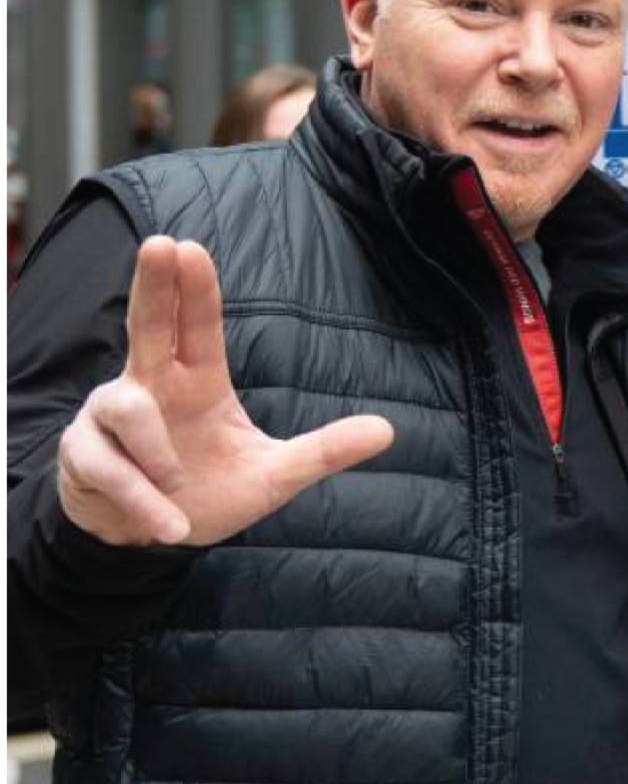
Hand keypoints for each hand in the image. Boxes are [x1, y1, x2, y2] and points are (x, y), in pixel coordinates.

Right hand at [56, 236, 394, 547]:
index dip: (194, 289)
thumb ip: (324, 452)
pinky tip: (168, 525)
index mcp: (196, 381)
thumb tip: (388, 431)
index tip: (190, 247)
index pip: (196, 326)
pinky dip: (143, 499)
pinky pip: (111, 468)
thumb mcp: (274, 475)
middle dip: (151, 285)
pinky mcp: (84, 456)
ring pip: (127, 408)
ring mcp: (110, 418)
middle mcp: (149, 386)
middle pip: (147, 325)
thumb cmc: (208, 492)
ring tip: (179, 482)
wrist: (153, 539)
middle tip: (158, 244)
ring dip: (158, 452)